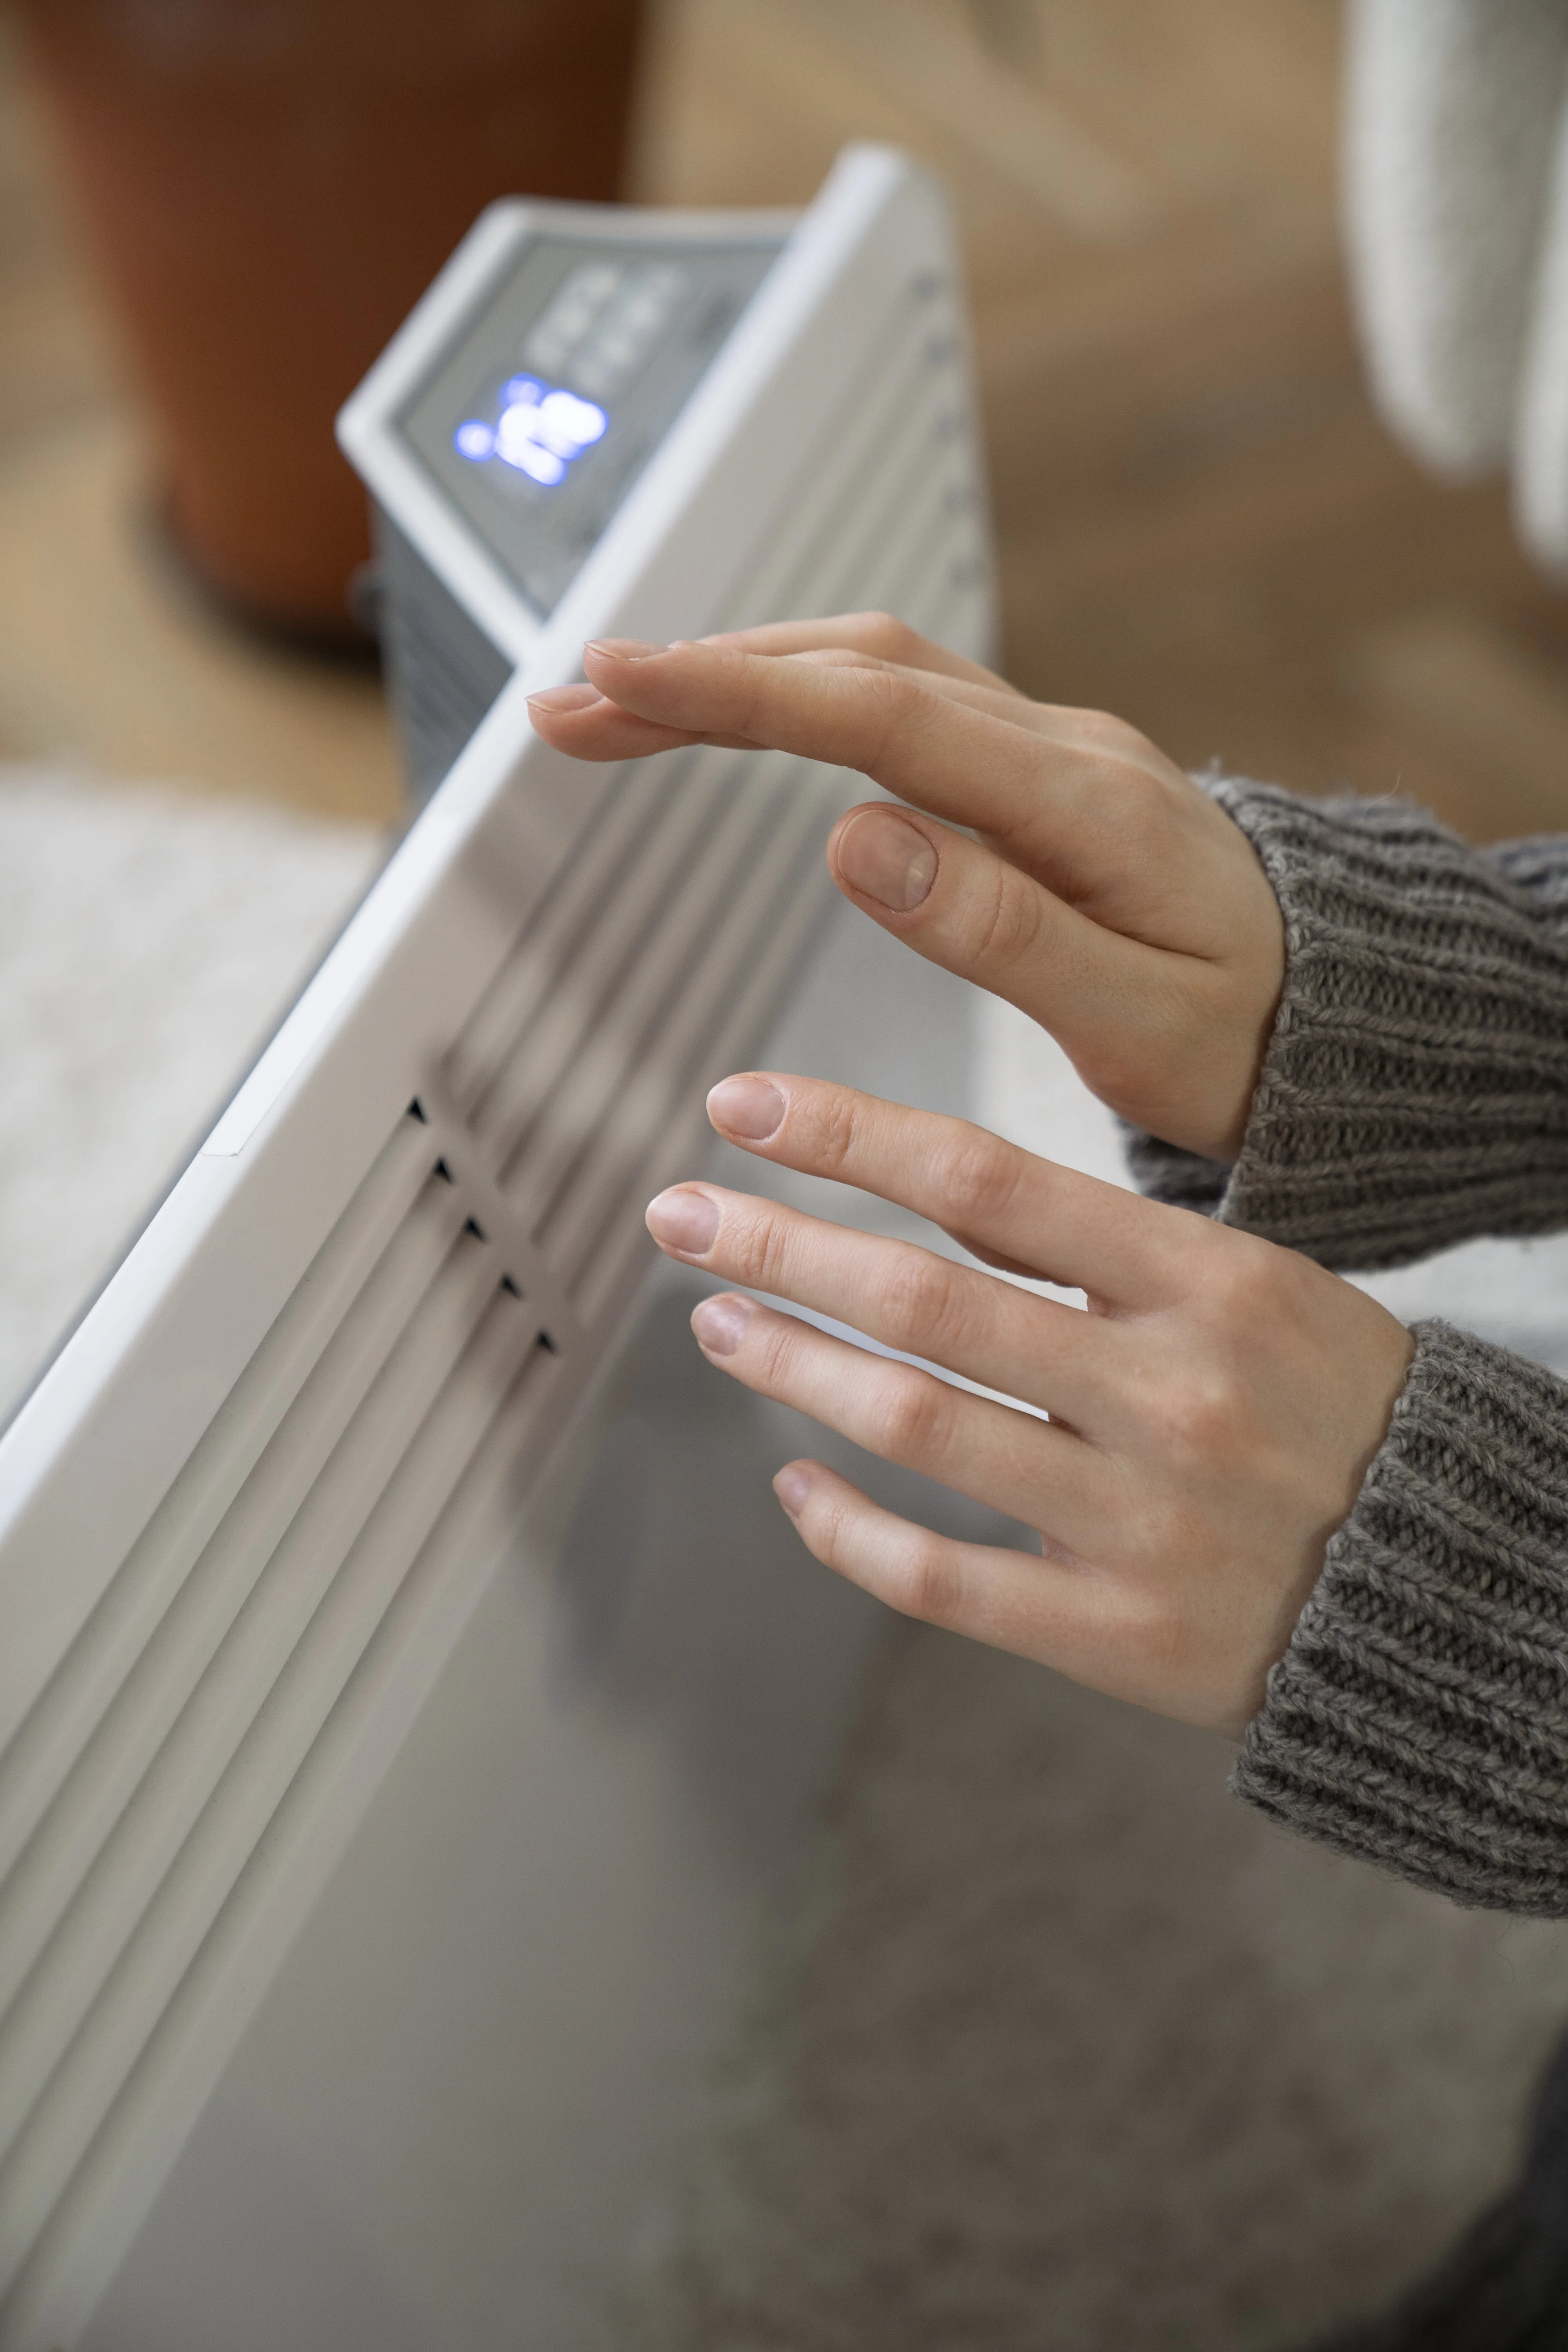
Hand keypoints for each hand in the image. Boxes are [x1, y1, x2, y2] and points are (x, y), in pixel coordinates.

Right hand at [528, 615, 1284, 1161]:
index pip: (882, 717)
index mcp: (1085, 806)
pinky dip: (802, 694)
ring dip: (743, 670)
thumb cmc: (1249, 1034)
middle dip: (705, 672)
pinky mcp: (1035, 769)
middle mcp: (1063, 749)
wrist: (1341, 1009)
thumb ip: (1002, 931)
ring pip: (875, 665)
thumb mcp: (1140, 1020)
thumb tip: (855, 838)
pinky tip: (741, 712)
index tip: (620, 683)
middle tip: (571, 701)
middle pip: (860, 666)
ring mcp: (1050, 748)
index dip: (740, 695)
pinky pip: (901, 698)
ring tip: (618, 702)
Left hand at [643, 1072, 1413, 1735]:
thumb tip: (929, 1189)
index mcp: (1211, 1283)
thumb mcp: (1253, 1288)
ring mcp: (1141, 1522)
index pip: (988, 1182)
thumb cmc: (1330, 1410)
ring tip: (719, 1321)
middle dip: (780, 1244)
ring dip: (792, 1367)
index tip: (741, 1106)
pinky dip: (845, 1527)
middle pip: (925, 1300)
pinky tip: (793, 1482)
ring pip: (915, 1427)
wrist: (1450, 1582)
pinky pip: (941, 1579)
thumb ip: (1101, 1248)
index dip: (848, 1134)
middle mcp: (1170, 1394)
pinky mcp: (1120, 1636)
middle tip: (678, 1211)